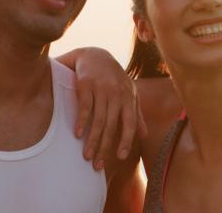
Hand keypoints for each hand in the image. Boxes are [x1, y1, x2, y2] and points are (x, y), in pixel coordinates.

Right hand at [56, 47, 147, 169]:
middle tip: (98, 165)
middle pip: (111, 126)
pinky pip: (84, 107)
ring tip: (87, 156)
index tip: (121, 157)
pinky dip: (81, 122)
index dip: (126, 140)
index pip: (130, 123)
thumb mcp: (129, 93)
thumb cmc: (114, 78)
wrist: (95, 55)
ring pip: (97, 120)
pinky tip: (77, 135)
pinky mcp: (86, 85)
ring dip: (92, 140)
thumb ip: (136, 114)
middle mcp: (117, 94)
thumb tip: (144, 136)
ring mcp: (101, 89)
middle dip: (105, 147)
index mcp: (129, 97)